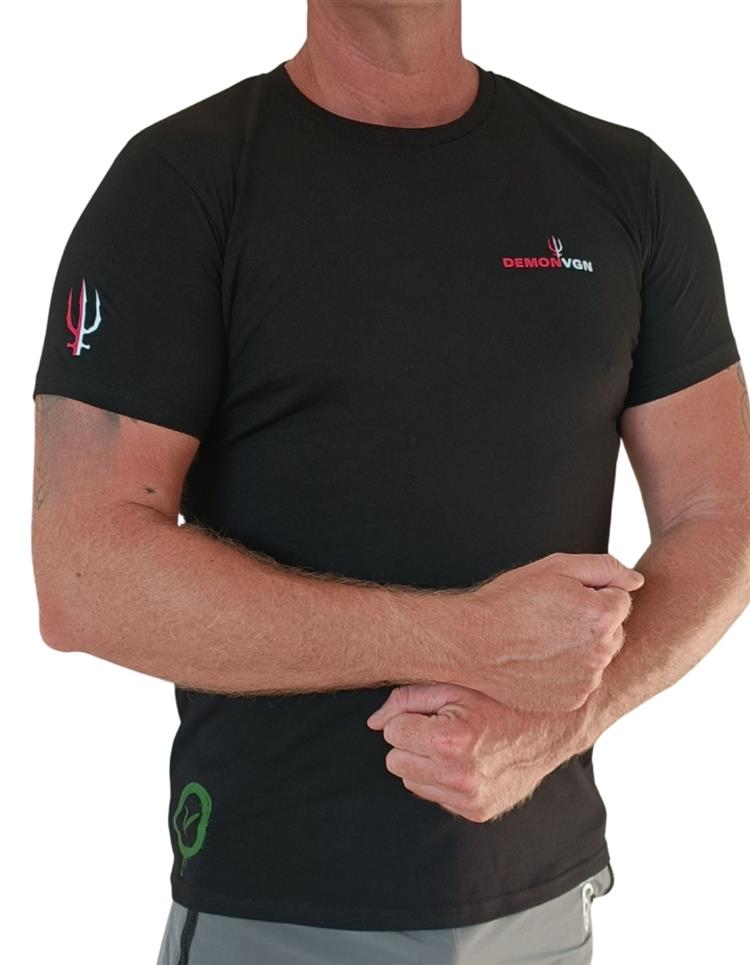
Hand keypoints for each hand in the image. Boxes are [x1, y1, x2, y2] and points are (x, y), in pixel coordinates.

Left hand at [366, 681, 581, 823]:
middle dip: (411, 742)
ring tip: (455, 744)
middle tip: (442, 728)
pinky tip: (467, 761)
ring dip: (424, 762)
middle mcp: (460, 776)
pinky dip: (442, 779)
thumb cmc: (498, 698)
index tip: (433, 713)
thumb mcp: (452, 686)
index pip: (391, 733)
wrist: (551, 727)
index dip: (408, 719)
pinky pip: (434, 795)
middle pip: (395, 761)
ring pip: (411, 781)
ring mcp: (470, 799)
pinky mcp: (477, 812)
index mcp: (451, 741)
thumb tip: (373, 724)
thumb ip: (406, 700)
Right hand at [453, 552, 644, 711]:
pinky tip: (540, 660)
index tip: (560, 598)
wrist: (473, 643)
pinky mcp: (573, 698)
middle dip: (591, 621)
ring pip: (598, 655)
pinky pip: (582, 680)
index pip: (619, 599)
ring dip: (581, 646)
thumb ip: (605, 568)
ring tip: (542, 639)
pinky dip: (567, 671)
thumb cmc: (509, 600)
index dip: (589, 593)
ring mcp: (588, 678)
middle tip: (550, 618)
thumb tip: (637, 581)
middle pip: (613, 629)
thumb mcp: (555, 567)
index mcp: (603, 614)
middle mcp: (603, 650)